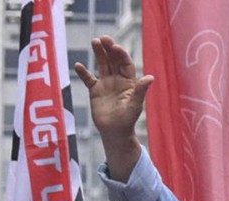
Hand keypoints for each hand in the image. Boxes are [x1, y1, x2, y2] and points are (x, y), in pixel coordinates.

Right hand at [75, 37, 153, 175]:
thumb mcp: (135, 105)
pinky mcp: (95, 91)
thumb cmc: (127, 120)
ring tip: (94, 42)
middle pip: (113, 60)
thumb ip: (140, 90)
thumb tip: (150, 77)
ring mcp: (106, 84)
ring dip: (98, 53)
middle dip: (108, 48)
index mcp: (128, 81)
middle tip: (103, 38)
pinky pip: (88, 79)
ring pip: (102, 64)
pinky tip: (78, 65)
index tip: (114, 47)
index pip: (125, 63)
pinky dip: (83, 73)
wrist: (115, 133)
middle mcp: (117, 79)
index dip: (120, 54)